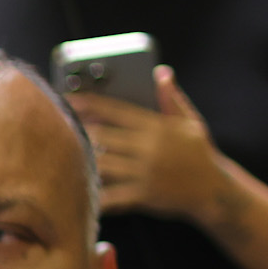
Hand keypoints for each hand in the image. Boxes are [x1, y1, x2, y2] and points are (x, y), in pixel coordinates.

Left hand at [71, 66, 238, 233]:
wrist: (214, 190)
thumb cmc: (199, 154)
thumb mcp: (190, 123)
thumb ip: (172, 99)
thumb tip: (161, 72)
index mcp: (157, 127)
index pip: (116, 110)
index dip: (89, 103)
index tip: (67, 97)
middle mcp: (149, 148)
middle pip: (102, 136)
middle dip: (77, 131)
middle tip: (54, 126)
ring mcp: (145, 172)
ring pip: (101, 164)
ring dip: (80, 160)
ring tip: (59, 156)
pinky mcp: (142, 195)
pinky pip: (110, 196)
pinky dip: (92, 195)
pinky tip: (75, 193)